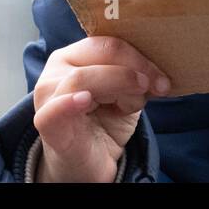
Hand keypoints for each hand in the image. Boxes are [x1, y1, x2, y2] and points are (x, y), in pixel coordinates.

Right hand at [32, 36, 171, 181]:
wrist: (87, 164)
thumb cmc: (103, 124)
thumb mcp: (126, 96)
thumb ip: (136, 79)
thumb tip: (157, 76)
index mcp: (76, 55)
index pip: (108, 44)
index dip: (139, 57)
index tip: (163, 79)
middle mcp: (57, 68)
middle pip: (100, 54)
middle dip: (134, 70)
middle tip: (157, 88)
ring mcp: (49, 95)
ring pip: (83, 78)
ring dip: (118, 87)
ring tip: (132, 106)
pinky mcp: (46, 122)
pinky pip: (54, 109)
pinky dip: (69, 102)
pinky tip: (85, 101)